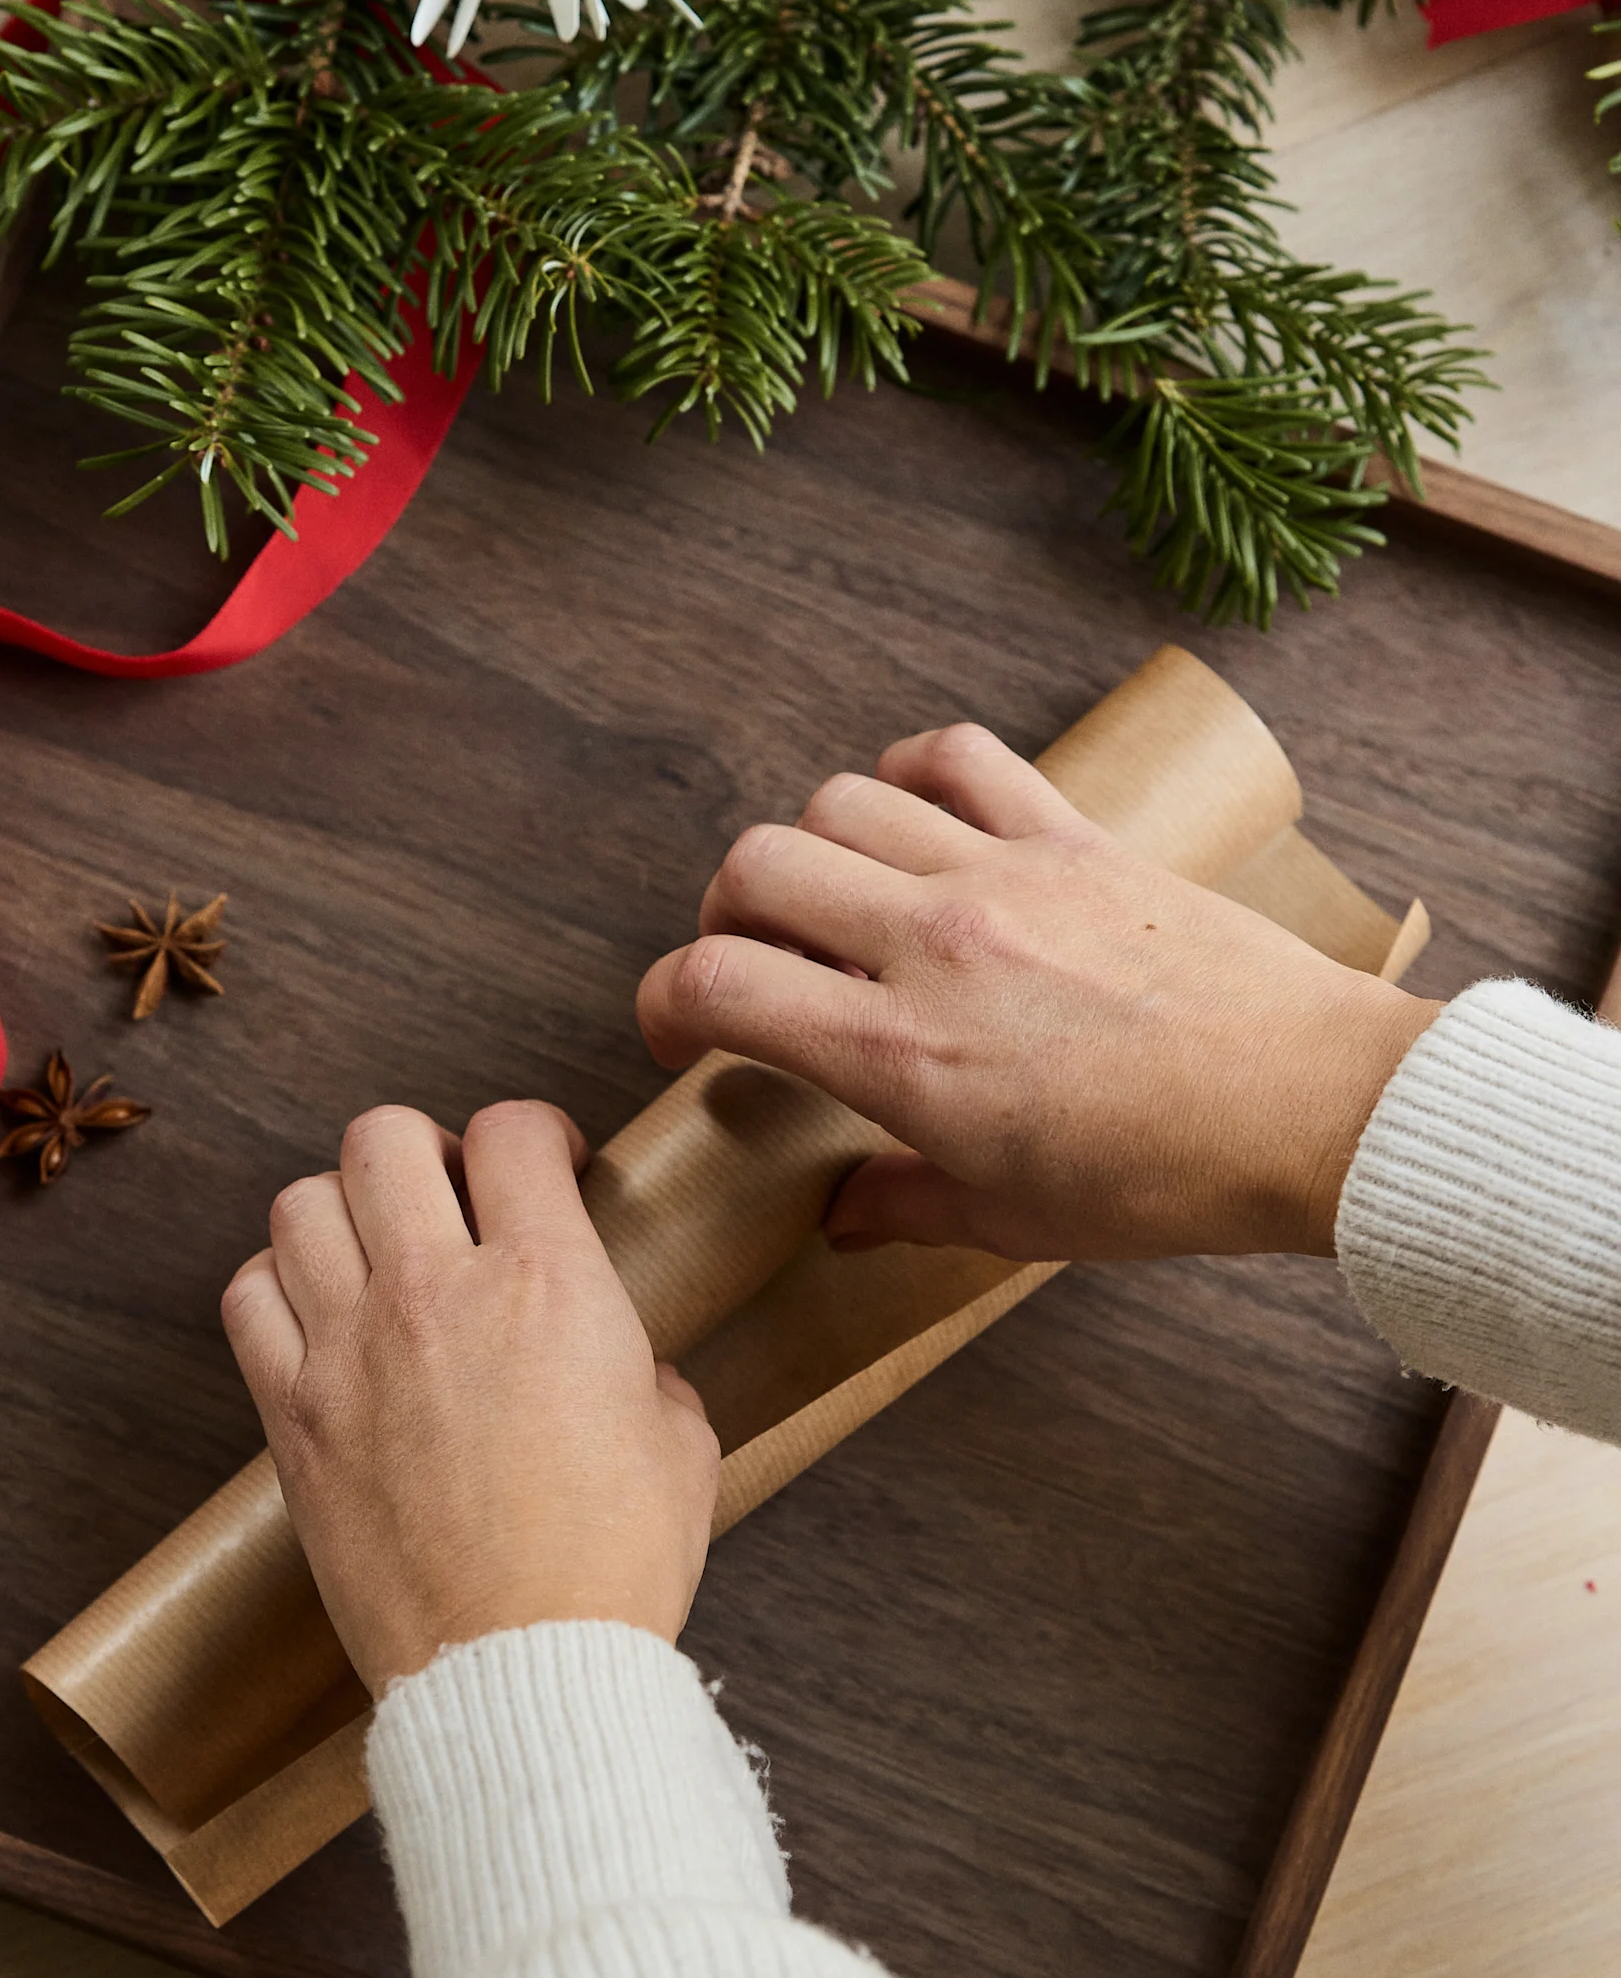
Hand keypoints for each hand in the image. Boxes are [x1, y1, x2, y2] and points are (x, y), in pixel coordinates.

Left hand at [221, 1099, 718, 1695]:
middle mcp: (437, 1292)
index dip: (536, 1135)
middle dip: (426, 1149)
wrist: (522, 1674)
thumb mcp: (681, 1441)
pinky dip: (277, 1285)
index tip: (550, 1169)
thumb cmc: (610, 1567)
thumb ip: (642, 1369)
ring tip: (380, 1251)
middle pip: (385, 1137)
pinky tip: (319, 1314)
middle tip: (455, 1197)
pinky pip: (249, 1298)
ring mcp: (350, 1351)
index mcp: (549, 1282)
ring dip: (345, 1209)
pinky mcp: (295, 1418)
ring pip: (302, 1201)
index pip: (512, 1131)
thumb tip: (621, 1364)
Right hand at [637, 723, 1437, 1262]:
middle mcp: (935, 946)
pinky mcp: (1072, 835)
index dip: (665, 1003)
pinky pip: (956, 755)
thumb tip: (839, 1215)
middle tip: (756, 965)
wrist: (1314, 1111)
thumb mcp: (1014, 1222)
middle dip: (724, 916)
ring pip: (839, 800)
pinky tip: (913, 818)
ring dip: (811, 849)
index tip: (681, 1034)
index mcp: (905, 1055)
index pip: (717, 983)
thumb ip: (903, 1206)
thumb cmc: (1169, 1180)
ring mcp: (1005, 875)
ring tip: (839, 901)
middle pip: (755, 866)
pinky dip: (910, 772)